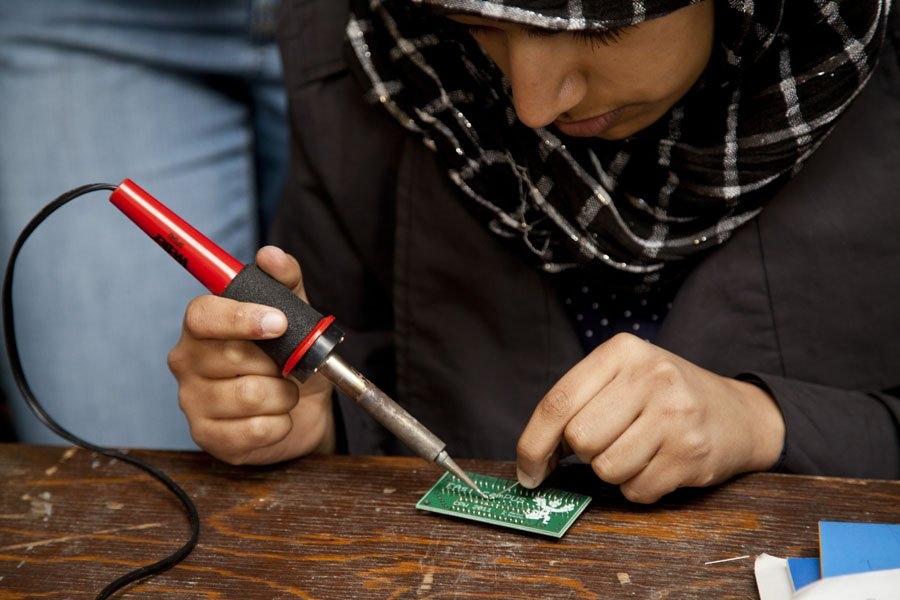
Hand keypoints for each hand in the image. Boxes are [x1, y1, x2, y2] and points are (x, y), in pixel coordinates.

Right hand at [168, 246, 334, 464]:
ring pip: (251, 395)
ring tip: (285, 391)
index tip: (279, 323)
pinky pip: (256, 430)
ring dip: (285, 394)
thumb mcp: (295, 315)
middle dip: (277, 362)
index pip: (202, 315)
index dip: (240, 318)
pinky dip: (281, 423)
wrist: (305, 409)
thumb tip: (271, 255)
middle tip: (288, 364)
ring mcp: (193, 402)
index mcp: (202, 326)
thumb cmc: (289, 358)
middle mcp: (188, 362)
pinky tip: (277, 417)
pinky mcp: (208, 438)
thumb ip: (285, 282)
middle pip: (233, 356)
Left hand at [515, 333, 784, 502]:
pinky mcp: (692, 453)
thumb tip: (533, 458)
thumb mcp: (621, 378)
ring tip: (637, 450)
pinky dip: (639, 486)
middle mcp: (651, 376)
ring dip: (613, 471)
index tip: (527, 471)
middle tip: (607, 442)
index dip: (533, 444)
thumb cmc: (662, 397)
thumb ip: (577, 404)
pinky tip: (657, 463)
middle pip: (580, 438)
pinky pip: (637, 490)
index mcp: (622, 352)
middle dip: (584, 453)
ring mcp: (676, 414)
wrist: (737, 413)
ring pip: (607, 468)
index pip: (557, 402)